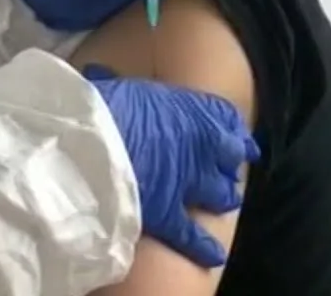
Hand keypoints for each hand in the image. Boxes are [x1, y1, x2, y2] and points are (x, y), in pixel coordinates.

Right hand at [83, 64, 258, 267]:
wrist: (93, 145)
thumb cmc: (100, 108)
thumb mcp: (113, 86)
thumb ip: (118, 84)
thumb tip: (98, 75)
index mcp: (189, 110)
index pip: (223, 116)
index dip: (231, 127)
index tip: (237, 133)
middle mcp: (199, 146)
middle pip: (228, 155)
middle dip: (230, 162)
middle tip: (231, 168)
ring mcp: (188, 182)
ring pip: (218, 193)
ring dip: (224, 197)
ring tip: (226, 201)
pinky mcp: (170, 214)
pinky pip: (193, 235)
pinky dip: (204, 247)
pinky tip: (214, 256)